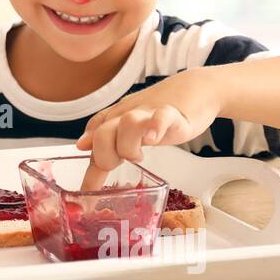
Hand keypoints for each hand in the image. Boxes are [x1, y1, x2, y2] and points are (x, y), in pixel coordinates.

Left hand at [73, 67, 223, 190]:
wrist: (196, 88)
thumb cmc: (161, 110)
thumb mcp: (130, 126)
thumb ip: (107, 140)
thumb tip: (82, 147)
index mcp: (116, 117)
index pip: (93, 136)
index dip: (90, 164)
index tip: (88, 191)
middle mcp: (128, 114)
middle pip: (103, 132)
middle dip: (105, 156)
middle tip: (119, 165)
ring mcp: (149, 113)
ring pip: (128, 124)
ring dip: (128, 146)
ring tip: (138, 155)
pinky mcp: (172, 114)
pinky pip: (160, 118)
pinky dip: (154, 128)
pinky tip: (152, 138)